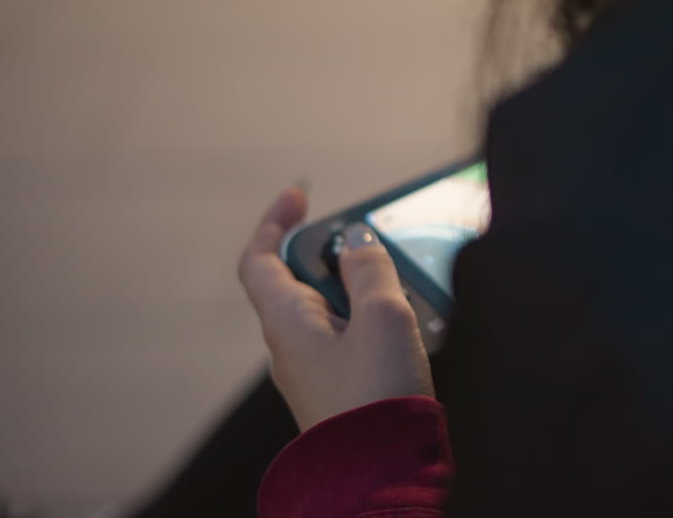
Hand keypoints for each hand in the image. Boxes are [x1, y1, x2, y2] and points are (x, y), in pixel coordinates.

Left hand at [238, 186, 435, 430]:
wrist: (383, 476)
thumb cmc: (376, 398)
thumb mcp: (382, 315)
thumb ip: (371, 269)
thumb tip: (358, 242)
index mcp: (287, 322)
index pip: (261, 260)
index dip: (276, 222)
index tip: (299, 195)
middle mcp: (292, 348)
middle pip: (301, 283)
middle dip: (336, 256)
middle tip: (373, 243)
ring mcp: (316, 374)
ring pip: (332, 313)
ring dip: (364, 291)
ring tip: (406, 287)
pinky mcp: (342, 393)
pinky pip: (351, 342)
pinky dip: (375, 323)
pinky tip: (411, 329)